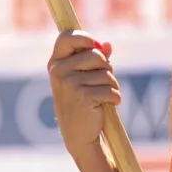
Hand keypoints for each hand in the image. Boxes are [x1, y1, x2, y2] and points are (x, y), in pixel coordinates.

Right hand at [48, 31, 120, 158]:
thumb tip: (108, 45)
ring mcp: (70, 83)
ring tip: (103, 97)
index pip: (67, 36)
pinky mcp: (84, 96)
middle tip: (101, 82)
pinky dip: (115, 97)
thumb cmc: (82, 102)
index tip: (94, 46)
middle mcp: (59, 71)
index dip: (84, 38)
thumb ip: (95, 59)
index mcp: (56, 63)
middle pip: (96, 55)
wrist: (78, 134)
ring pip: (107, 73)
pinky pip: (111, 89)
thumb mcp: (85, 77)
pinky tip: (107, 105)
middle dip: (106, 68)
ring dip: (112, 85)